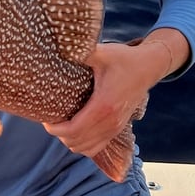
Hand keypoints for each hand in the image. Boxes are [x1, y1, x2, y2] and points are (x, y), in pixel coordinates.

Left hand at [43, 36, 176, 156]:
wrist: (149, 67)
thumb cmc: (124, 59)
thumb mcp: (102, 53)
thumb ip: (82, 52)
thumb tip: (61, 47)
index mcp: (103, 106)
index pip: (74, 130)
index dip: (56, 129)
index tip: (46, 120)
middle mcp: (110, 122)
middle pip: (78, 142)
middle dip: (60, 135)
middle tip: (51, 120)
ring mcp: (116, 127)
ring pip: (87, 148)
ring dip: (71, 141)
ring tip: (62, 125)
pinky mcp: (119, 127)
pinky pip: (98, 146)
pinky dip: (84, 144)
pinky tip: (77, 130)